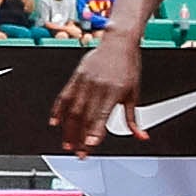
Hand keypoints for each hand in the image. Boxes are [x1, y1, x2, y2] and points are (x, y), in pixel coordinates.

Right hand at [52, 36, 144, 151]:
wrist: (118, 42)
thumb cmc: (128, 67)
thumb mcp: (134, 94)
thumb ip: (133, 118)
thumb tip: (141, 136)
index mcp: (114, 91)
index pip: (101, 116)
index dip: (95, 131)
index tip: (90, 145)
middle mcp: (97, 86)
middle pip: (84, 117)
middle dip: (81, 138)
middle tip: (80, 153)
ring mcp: (84, 81)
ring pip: (72, 110)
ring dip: (68, 129)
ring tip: (67, 144)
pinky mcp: (76, 77)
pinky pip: (64, 96)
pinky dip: (57, 111)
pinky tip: (55, 123)